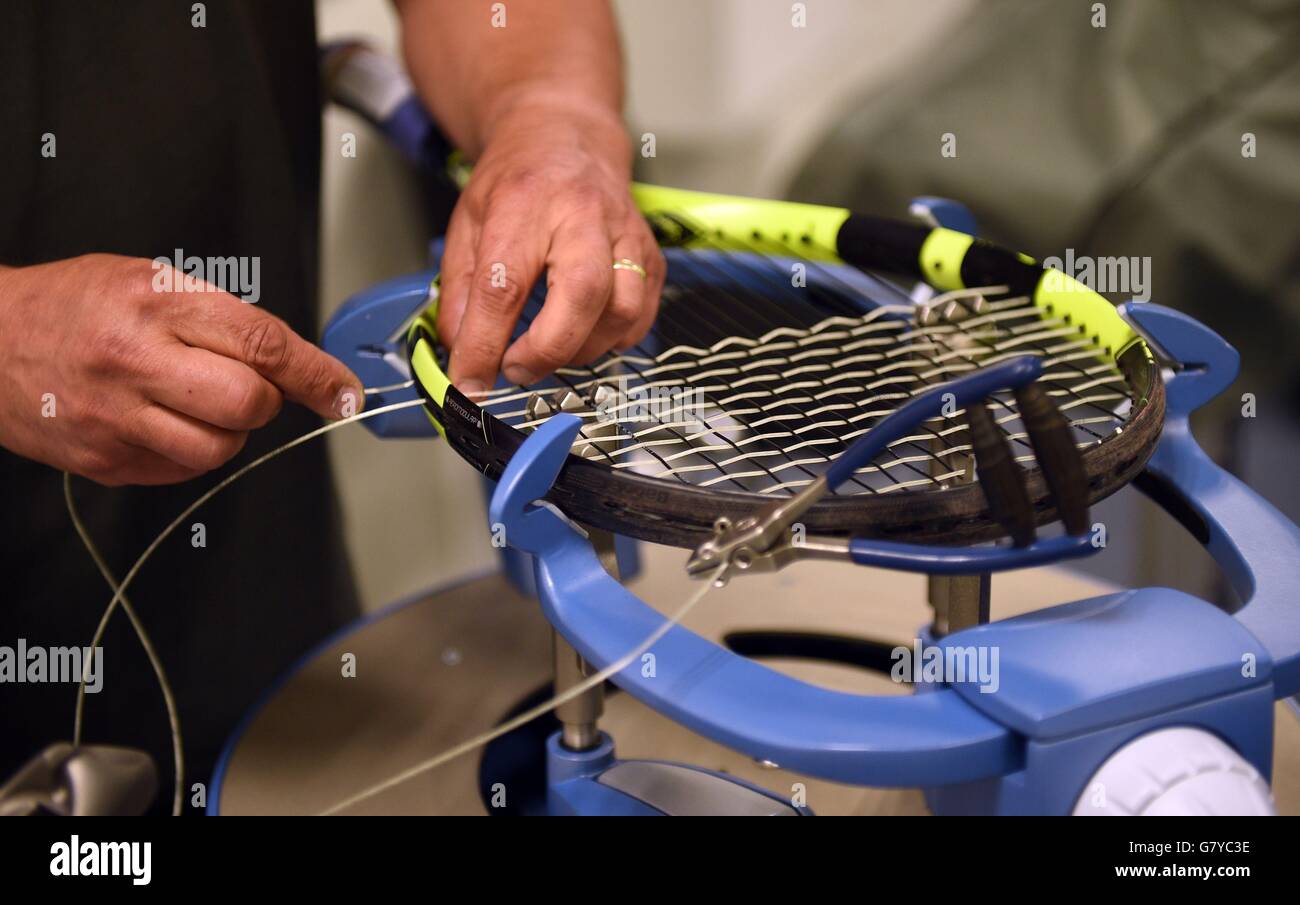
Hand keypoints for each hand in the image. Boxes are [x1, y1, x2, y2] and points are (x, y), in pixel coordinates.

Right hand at [0, 254, 363, 485]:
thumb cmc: (75, 305)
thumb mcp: (148, 280)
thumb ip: (221, 319)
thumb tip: (294, 366)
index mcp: (155, 303)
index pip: (262, 343)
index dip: (316, 373)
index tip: (345, 392)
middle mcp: (136, 361)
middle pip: (247, 404)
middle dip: (264, 400)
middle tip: (246, 386)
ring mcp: (118, 418)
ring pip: (220, 448)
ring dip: (228, 431)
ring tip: (194, 401)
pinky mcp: (105, 461)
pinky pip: (181, 470)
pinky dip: (190, 450)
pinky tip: (162, 421)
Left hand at [437, 102, 664, 394]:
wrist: (567, 138)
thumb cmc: (517, 182)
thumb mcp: (467, 224)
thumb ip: (461, 292)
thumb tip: (464, 356)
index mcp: (525, 204)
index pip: (504, 285)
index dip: (485, 345)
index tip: (470, 382)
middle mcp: (583, 215)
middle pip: (582, 294)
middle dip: (546, 348)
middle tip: (515, 369)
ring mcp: (626, 235)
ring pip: (621, 312)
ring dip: (579, 349)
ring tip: (546, 349)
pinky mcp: (652, 256)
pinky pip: (640, 317)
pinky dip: (609, 341)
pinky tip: (580, 334)